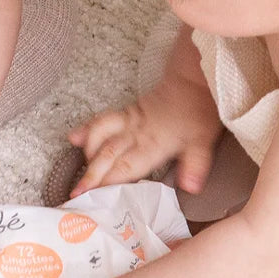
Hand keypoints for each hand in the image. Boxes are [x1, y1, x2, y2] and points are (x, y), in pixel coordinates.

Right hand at [69, 75, 222, 195]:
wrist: (194, 79)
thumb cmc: (199, 112)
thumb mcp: (204, 141)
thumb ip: (196, 165)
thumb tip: (190, 187)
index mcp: (154, 143)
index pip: (126, 168)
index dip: (108, 183)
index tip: (93, 198)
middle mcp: (136, 133)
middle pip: (107, 155)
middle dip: (90, 175)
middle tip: (75, 194)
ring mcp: (128, 121)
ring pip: (100, 136)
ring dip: (87, 154)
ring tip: (78, 173)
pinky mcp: (126, 112)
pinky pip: (102, 119)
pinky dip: (87, 129)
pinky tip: (74, 138)